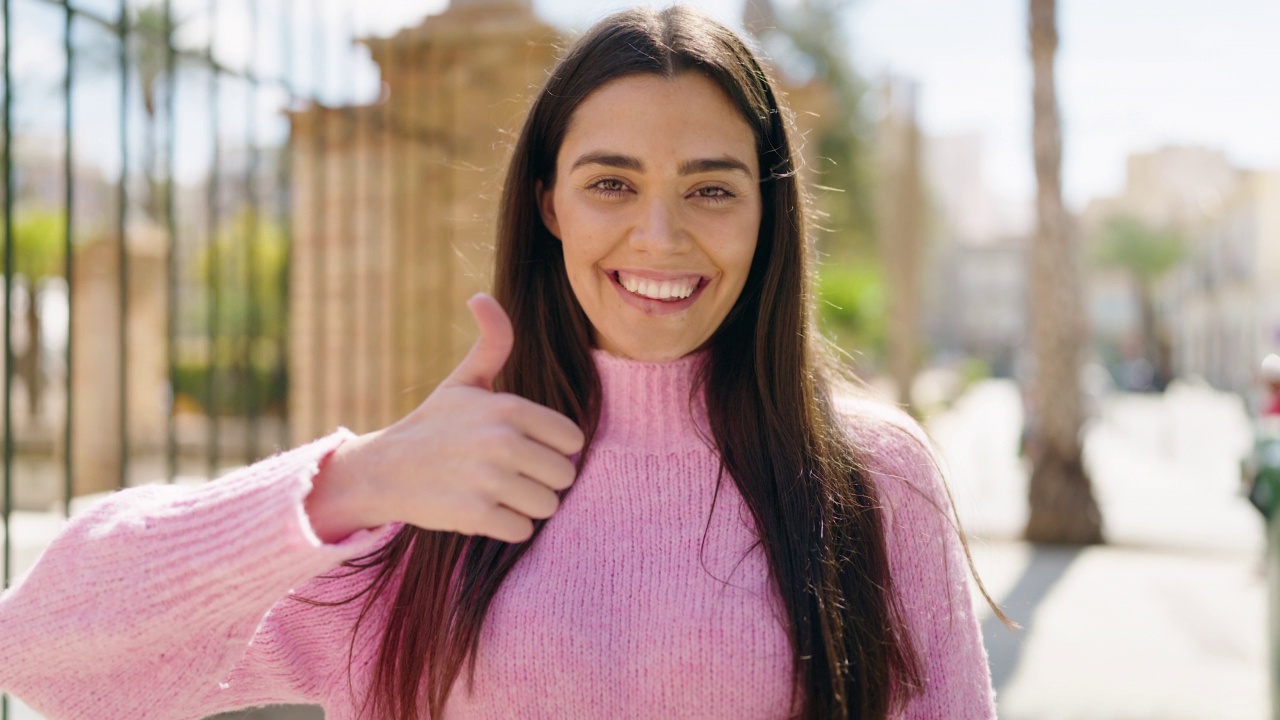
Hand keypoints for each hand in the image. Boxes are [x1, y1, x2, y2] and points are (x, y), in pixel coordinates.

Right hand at [308, 293, 584, 542]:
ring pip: (547, 506)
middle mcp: (503, 441)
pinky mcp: (476, 515)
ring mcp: (490, 479)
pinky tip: (483, 510)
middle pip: (564, 476)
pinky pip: (522, 530)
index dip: (553, 449)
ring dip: (526, 506)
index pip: (573, 440)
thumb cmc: (434, 425)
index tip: (527, 448)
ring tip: (497, 492)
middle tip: (510, 474)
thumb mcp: (464, 381)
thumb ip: (492, 343)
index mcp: (509, 407)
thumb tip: (482, 296)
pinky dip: (506, 527)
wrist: (383, 470)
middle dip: (542, 481)